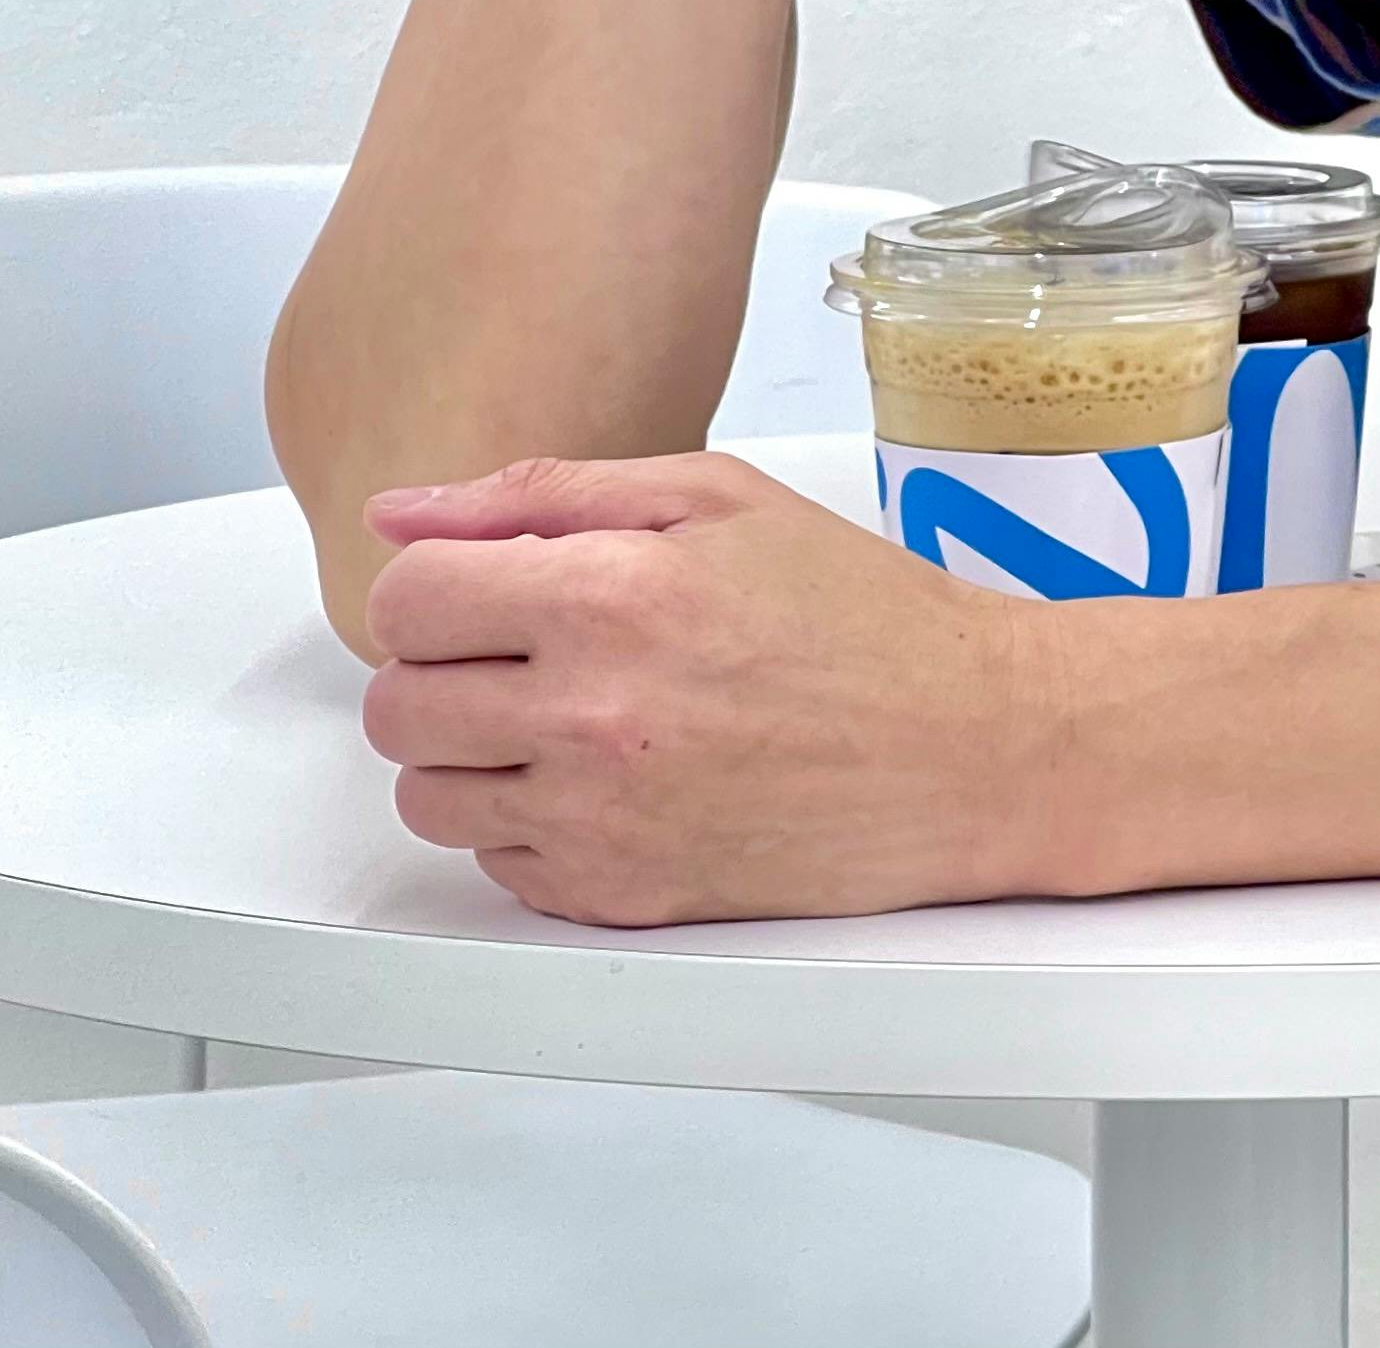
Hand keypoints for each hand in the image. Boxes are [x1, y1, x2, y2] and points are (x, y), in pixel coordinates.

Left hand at [357, 452, 1057, 926]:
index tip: (482, 587)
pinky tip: (605, 776)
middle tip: (523, 648)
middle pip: (398, 706)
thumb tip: (401, 513)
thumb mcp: (716, 498)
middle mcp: (588, 718)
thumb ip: (544, 494)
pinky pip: (496, 865)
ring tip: (562, 713)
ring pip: (429, 797)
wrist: (966, 745)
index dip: (436, 584)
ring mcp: (600, 823)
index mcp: (608, 596)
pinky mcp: (620, 899)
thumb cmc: (858, 611)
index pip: (405, 601)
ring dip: (471, 751)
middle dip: (443, 666)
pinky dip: (528, 821)